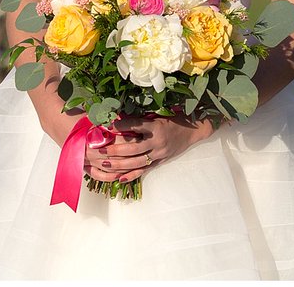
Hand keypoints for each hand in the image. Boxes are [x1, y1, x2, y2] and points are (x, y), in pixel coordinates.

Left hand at [82, 115, 215, 183]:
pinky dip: (132, 175)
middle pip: (133, 148)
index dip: (121, 125)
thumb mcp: (158, 115)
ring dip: (120, 164)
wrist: (193, 130)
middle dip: (115, 149)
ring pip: (137, 162)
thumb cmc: (174, 119)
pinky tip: (119, 178)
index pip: (136, 125)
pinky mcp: (161, 161)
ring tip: (105, 163)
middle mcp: (158, 142)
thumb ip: (140, 118)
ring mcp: (160, 154)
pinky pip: (144, 170)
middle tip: (100, 149)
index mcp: (156, 127)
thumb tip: (118, 117)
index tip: (107, 125)